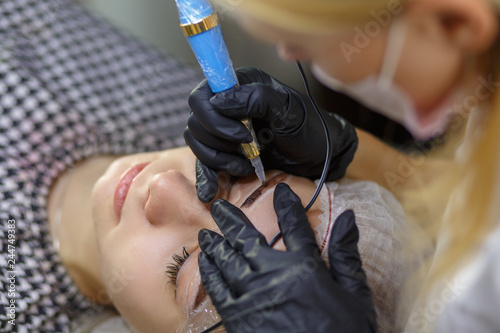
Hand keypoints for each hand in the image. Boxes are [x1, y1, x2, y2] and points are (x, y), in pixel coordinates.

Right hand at [185, 67, 357, 201]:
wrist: (319, 157)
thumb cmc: (309, 128)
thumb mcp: (288, 111)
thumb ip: (256, 99)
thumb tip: (218, 102)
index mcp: (240, 85)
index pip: (202, 96)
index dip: (213, 118)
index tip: (242, 134)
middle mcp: (227, 104)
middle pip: (196, 121)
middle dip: (219, 140)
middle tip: (248, 147)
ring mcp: (224, 129)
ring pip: (197, 142)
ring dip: (219, 159)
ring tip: (246, 165)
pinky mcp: (226, 152)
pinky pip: (203, 162)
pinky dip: (206, 176)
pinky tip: (210, 192)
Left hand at [198, 183, 375, 332]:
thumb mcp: (355, 295)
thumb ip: (346, 254)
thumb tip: (349, 217)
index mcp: (305, 267)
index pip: (295, 226)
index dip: (287, 205)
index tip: (279, 190)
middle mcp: (274, 274)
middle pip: (247, 238)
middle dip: (231, 219)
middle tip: (217, 206)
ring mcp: (252, 295)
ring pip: (227, 260)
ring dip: (216, 245)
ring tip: (207, 234)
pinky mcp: (238, 317)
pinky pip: (218, 289)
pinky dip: (210, 273)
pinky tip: (205, 263)